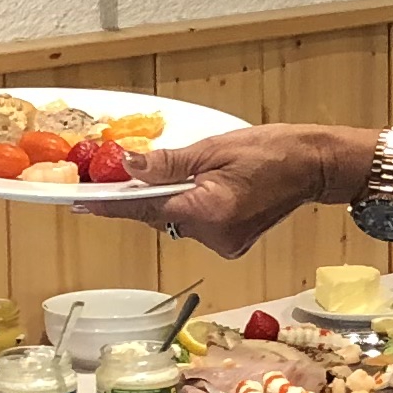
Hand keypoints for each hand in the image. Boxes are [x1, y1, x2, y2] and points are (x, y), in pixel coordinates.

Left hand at [127, 125, 338, 256]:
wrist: (313, 166)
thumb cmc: (270, 150)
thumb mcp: (213, 148)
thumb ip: (168, 163)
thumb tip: (129, 166)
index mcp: (208, 210)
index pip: (146, 209)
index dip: (110, 204)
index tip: (79, 204)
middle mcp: (213, 236)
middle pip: (159, 218)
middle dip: (143, 196)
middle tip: (121, 174)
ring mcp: (224, 244)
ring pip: (176, 223)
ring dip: (169, 201)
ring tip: (178, 174)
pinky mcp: (232, 244)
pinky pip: (195, 227)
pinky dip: (190, 209)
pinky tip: (200, 189)